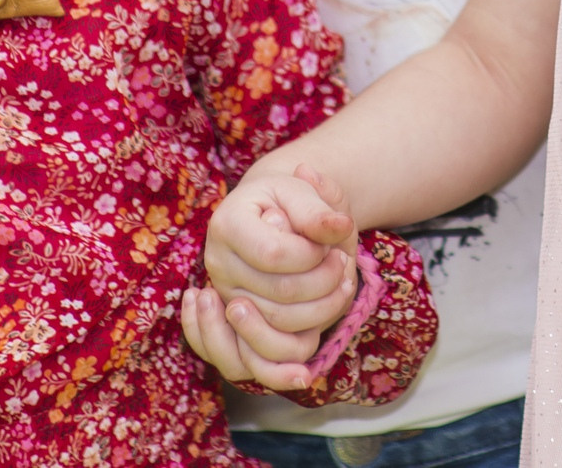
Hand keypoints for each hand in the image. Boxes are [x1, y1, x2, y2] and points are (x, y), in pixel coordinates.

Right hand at [183, 165, 359, 391]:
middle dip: (324, 282)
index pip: (275, 254)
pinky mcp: (236, 328)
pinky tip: (307, 367)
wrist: (272, 214)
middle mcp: (218, 267)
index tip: (330, 241)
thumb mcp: (302, 191)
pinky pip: (254, 362)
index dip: (313, 255)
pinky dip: (281, 370)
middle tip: (343, 262)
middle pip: (279, 295)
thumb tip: (338, 227)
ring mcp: (226, 301)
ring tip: (339, 287)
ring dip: (320, 314)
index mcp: (228, 225)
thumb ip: (319, 207)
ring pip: (274, 331)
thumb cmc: (289, 201)